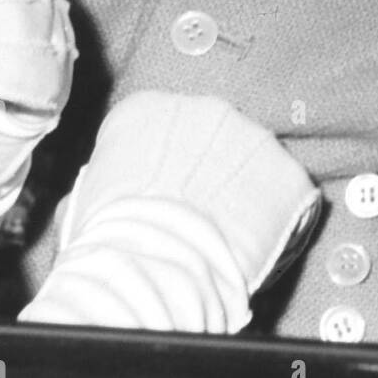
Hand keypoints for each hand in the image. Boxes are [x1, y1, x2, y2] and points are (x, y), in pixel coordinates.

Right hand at [20, 91, 320, 331]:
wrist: (154, 268)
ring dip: (248, 194)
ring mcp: (253, 138)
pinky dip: (280, 222)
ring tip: (229, 238)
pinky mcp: (289, 174)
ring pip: (255, 165)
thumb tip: (111, 189)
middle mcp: (204, 108)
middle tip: (202, 217)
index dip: (167, 166)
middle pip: (215, 139)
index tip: (166, 194)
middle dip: (213, 173)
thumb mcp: (88, 198)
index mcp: (147, 108)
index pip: (162, 128)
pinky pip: (289, 198)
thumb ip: (111, 177)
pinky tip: (256, 249)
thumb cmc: (111, 240)